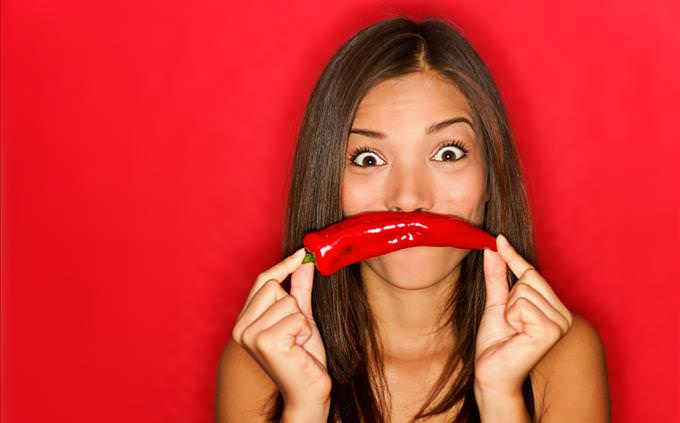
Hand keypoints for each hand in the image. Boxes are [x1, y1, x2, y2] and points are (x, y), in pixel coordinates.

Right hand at [231, 248, 330, 409]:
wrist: (308, 391)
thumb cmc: (303, 357)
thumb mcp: (301, 316)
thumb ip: (299, 289)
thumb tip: (304, 260)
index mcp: (244, 321)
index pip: (262, 280)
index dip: (283, 265)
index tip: (302, 253)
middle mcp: (241, 328)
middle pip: (274, 287)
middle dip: (294, 305)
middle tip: (296, 331)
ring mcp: (251, 335)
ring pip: (288, 302)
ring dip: (301, 321)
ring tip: (297, 342)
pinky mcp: (266, 342)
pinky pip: (296, 316)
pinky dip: (304, 330)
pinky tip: (299, 348)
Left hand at [475, 234, 573, 395]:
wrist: (492, 372)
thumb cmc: (496, 343)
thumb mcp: (497, 303)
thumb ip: (497, 277)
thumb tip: (493, 248)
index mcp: (554, 308)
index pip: (532, 273)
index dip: (513, 256)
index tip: (499, 238)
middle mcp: (563, 314)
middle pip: (528, 278)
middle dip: (509, 298)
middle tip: (510, 322)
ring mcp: (560, 323)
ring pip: (523, 290)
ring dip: (509, 310)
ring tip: (513, 331)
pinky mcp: (550, 330)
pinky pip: (522, 304)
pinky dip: (511, 317)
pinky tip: (516, 335)